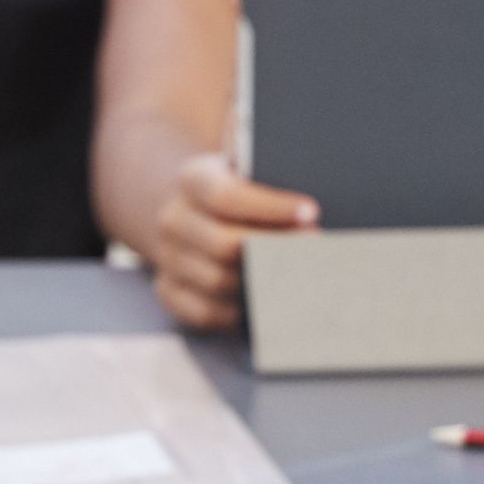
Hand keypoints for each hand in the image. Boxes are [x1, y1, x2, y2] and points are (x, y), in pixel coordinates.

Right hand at [139, 156, 317, 331]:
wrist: (202, 214)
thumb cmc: (244, 192)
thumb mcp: (252, 170)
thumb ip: (271, 175)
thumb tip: (306, 209)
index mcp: (194, 179)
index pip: (226, 196)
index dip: (270, 207)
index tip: (310, 214)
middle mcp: (174, 219)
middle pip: (224, 245)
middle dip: (275, 250)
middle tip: (315, 251)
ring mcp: (168, 258)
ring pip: (218, 281)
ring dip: (261, 283)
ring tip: (297, 277)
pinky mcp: (169, 291)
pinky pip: (205, 313)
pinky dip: (237, 313)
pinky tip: (264, 301)